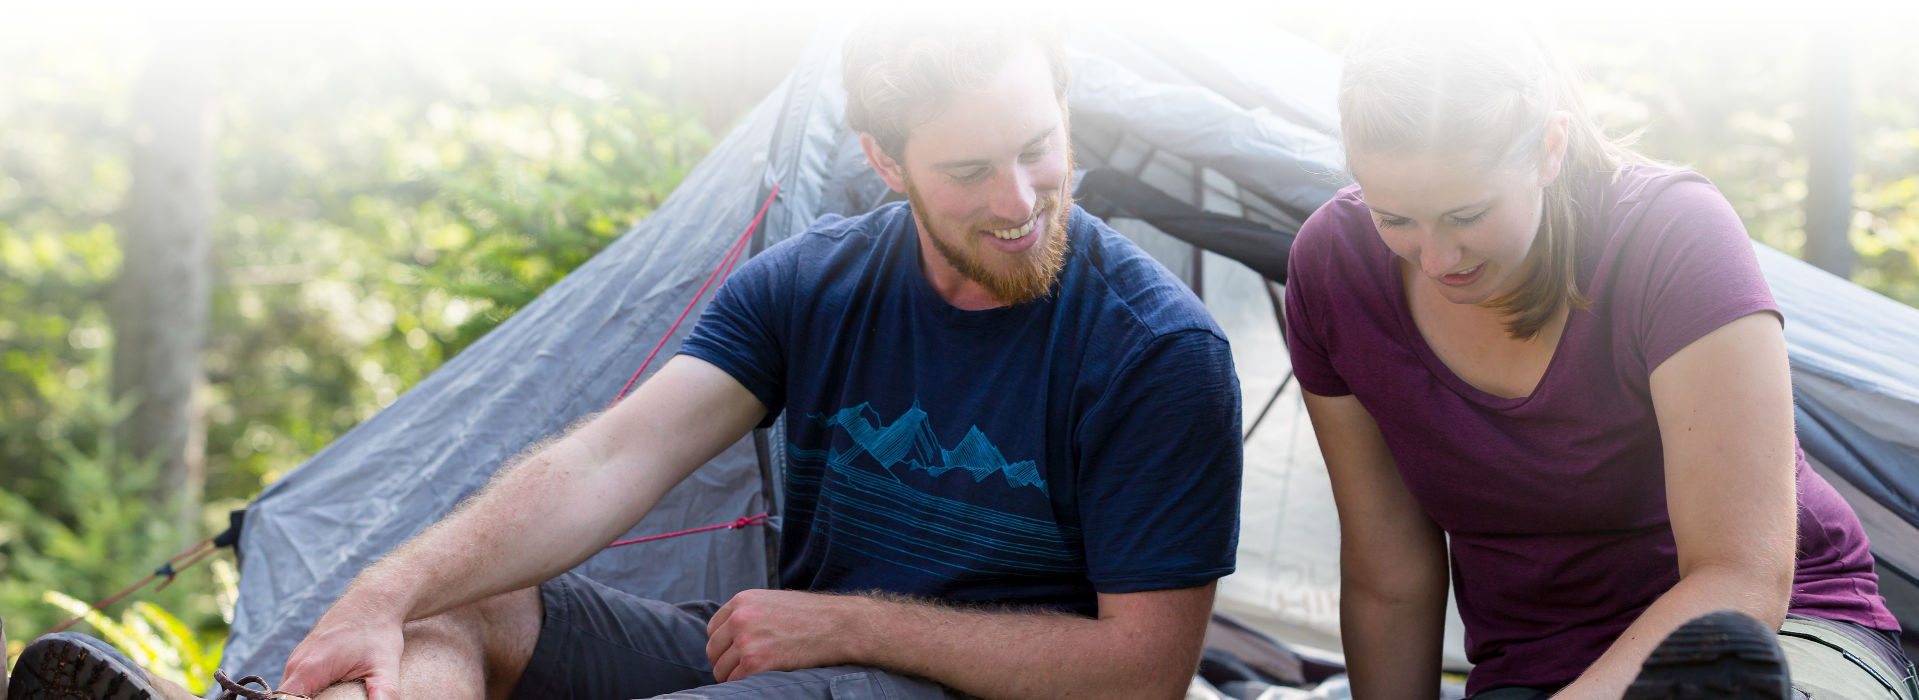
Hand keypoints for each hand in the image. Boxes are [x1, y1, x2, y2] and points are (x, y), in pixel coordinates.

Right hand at [280, 602, 406, 699]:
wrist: (373, 600)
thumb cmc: (378, 631)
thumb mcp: (386, 664)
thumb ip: (384, 691)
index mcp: (310, 668)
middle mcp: (296, 664)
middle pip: (284, 699)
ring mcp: (297, 659)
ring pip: (288, 691)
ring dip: (302, 698)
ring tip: (329, 697)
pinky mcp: (303, 658)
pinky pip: (295, 682)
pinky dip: (304, 692)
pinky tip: (323, 694)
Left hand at [705, 589, 865, 681]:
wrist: (840, 625)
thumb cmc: (813, 615)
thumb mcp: (774, 602)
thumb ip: (750, 613)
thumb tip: (732, 634)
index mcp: (742, 601)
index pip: (713, 629)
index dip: (723, 645)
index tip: (735, 653)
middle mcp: (739, 619)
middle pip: (713, 651)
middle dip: (726, 663)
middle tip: (744, 669)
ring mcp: (746, 641)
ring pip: (722, 671)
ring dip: (735, 676)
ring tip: (758, 674)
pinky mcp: (755, 663)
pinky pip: (736, 682)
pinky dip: (746, 685)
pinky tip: (764, 678)